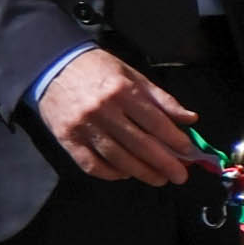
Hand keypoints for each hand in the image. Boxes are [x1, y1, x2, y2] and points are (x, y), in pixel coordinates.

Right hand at [35, 46, 199, 185]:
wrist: (53, 65)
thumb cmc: (99, 70)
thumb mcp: (133, 75)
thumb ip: (162, 99)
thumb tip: (190, 119)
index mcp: (123, 91)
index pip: (156, 122)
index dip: (175, 140)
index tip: (190, 153)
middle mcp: (103, 110)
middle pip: (140, 144)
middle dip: (164, 164)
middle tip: (180, 176)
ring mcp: (83, 126)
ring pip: (118, 158)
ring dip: (142, 173)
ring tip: (158, 179)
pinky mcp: (66, 138)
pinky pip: (91, 164)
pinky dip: (110, 173)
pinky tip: (125, 174)